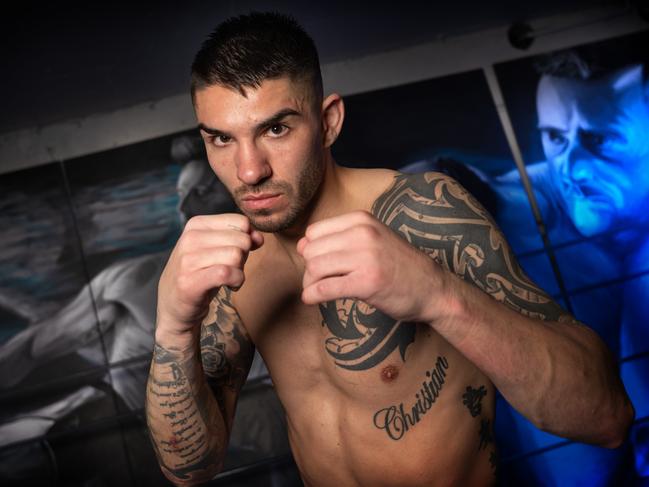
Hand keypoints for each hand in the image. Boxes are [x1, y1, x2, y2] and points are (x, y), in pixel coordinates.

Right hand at [156, 214, 262, 344]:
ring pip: (236, 256)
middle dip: (244, 257)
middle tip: (231, 268)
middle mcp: (190, 238)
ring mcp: (188, 260)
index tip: (235, 253)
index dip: (247, 239)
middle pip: (241, 240)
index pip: (240, 222)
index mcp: (196, 224)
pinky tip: (229, 286)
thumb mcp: (218, 250)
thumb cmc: (201, 274)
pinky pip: (228, 273)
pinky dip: (236, 281)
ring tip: (228, 278)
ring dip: (240, 271)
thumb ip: (240, 238)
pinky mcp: (190, 282)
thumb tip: (259, 237)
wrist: (174, 306)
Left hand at [297, 210, 444, 322]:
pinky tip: (313, 300)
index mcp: (362, 220)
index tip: (321, 265)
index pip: (314, 232)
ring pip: (314, 268)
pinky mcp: (367, 283)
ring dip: (310, 284)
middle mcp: (363, 234)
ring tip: (319, 291)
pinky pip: (324, 288)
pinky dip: (312, 296)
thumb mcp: (373, 239)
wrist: (434, 289)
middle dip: (309, 270)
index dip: (311, 251)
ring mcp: (366, 257)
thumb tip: (301, 246)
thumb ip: (340, 239)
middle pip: (311, 251)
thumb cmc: (399, 266)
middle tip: (319, 282)